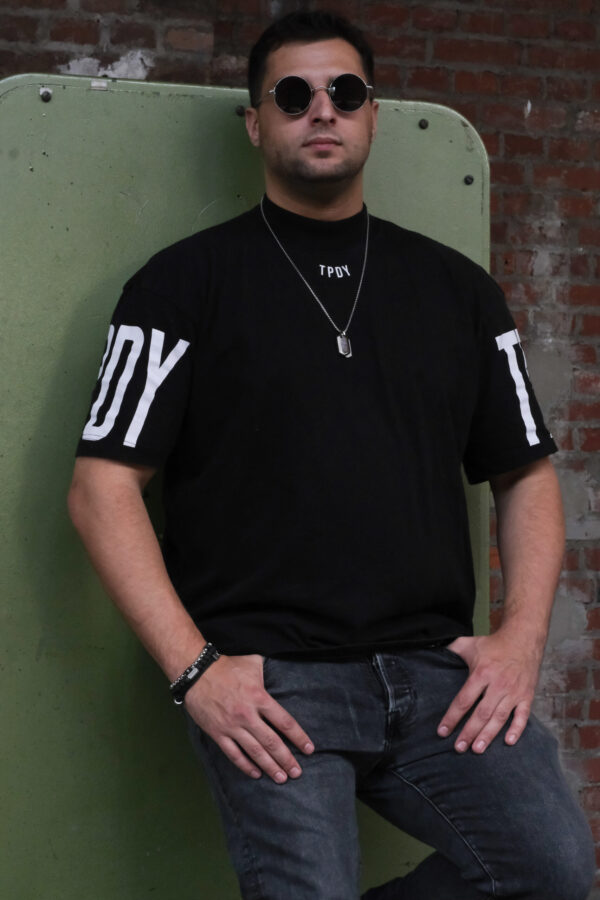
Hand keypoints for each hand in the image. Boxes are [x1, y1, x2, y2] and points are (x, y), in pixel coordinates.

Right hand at [184, 653, 314, 781]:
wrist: (196, 672)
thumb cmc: (226, 665)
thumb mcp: (252, 662)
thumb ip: (269, 671)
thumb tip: (283, 668)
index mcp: (259, 697)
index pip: (285, 722)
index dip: (299, 738)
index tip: (309, 749)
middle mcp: (247, 715)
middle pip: (272, 742)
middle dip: (286, 759)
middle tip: (297, 772)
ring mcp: (231, 726)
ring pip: (255, 752)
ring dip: (270, 767)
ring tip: (281, 778)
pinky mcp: (217, 733)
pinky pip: (233, 754)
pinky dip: (245, 766)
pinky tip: (256, 773)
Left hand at [437, 629, 542, 753]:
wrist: (523, 639)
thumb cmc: (493, 645)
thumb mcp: (469, 644)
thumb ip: (452, 651)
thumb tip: (432, 654)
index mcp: (482, 673)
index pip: (464, 700)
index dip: (452, 717)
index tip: (442, 731)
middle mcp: (498, 684)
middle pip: (481, 713)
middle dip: (469, 732)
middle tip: (459, 748)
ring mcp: (514, 691)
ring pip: (499, 717)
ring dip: (488, 735)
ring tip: (477, 749)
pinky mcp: (527, 695)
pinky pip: (523, 716)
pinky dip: (517, 729)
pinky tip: (508, 742)